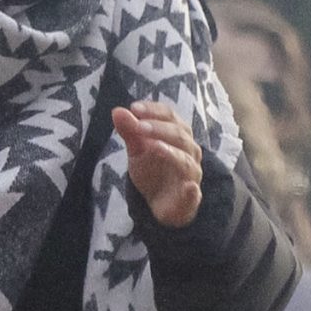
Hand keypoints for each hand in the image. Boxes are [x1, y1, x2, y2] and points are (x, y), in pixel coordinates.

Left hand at [114, 100, 202, 228]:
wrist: (160, 203)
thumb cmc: (152, 171)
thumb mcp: (137, 150)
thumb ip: (130, 131)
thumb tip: (117, 111)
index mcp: (178, 133)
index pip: (169, 115)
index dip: (153, 110)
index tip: (134, 108)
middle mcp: (189, 150)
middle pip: (179, 134)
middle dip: (158, 128)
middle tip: (138, 126)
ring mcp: (192, 173)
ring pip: (185, 159)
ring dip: (170, 152)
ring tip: (153, 146)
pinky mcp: (191, 197)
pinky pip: (194, 192)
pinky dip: (191, 190)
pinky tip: (189, 187)